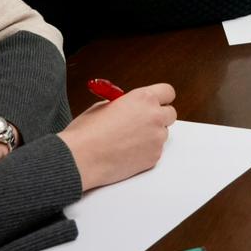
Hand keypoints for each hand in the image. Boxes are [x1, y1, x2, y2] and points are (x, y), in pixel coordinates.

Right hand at [58, 83, 176, 191]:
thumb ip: (124, 104)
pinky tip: (125, 153)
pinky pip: (155, 151)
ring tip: (126, 141)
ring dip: (151, 135)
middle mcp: (154, 116)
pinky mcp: (154, 157)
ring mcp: (156, 138)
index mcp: (143, 98)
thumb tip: (130, 107)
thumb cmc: (86, 133)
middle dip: (158, 117)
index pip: (167, 92)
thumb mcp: (104, 106)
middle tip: (142, 122)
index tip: (156, 102)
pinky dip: (145, 152)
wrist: (80, 159)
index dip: (161, 98)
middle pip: (170, 113)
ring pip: (162, 134)